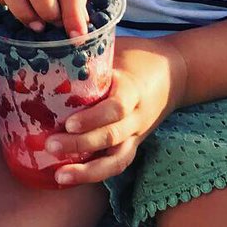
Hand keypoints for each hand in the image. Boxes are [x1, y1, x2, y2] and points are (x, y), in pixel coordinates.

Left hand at [45, 37, 186, 185]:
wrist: (175, 73)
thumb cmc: (138, 56)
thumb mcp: (117, 50)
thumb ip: (90, 54)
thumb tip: (51, 48)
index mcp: (133, 89)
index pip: (116, 108)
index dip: (93, 118)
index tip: (69, 123)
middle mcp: (137, 116)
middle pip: (112, 137)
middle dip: (81, 145)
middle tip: (50, 146)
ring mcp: (137, 134)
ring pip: (117, 160)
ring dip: (88, 172)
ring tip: (59, 177)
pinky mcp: (134, 144)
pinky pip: (117, 164)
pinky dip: (95, 174)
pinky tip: (70, 177)